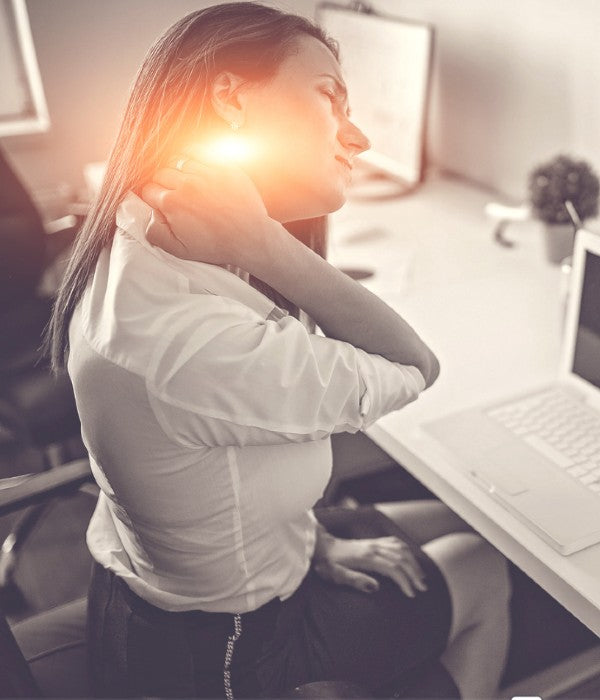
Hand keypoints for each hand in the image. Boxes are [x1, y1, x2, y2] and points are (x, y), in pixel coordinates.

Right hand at [140, 157, 277, 269]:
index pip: (148, 190)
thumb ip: (157, 234)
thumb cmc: (216, 245)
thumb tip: (147, 216)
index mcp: (172, 204)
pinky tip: (195, 166)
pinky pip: (201, 152)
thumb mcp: (181, 250)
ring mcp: (206, 173)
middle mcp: (186, 184)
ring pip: (179, 161)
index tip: (160, 202)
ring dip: (178, 170)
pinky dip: (194, 156)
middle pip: (161, 173)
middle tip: (173, 193)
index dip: (152, 197)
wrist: (250, 238)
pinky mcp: (224, 167)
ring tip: (185, 181)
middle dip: (162, 183)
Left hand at [312, 525, 427, 597]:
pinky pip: (395, 542)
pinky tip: (410, 559)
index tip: (411, 594)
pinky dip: (407, 551)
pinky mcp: (373, 541)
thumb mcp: (336, 575)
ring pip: (401, 549)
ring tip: (421, 577)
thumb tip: (376, 588)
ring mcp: (374, 543)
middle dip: (414, 573)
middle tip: (423, 588)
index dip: (405, 581)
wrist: (321, 546)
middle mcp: (373, 547)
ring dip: (413, 562)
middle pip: (401, 558)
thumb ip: (356, 580)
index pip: (393, 568)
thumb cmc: (328, 564)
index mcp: (366, 557)